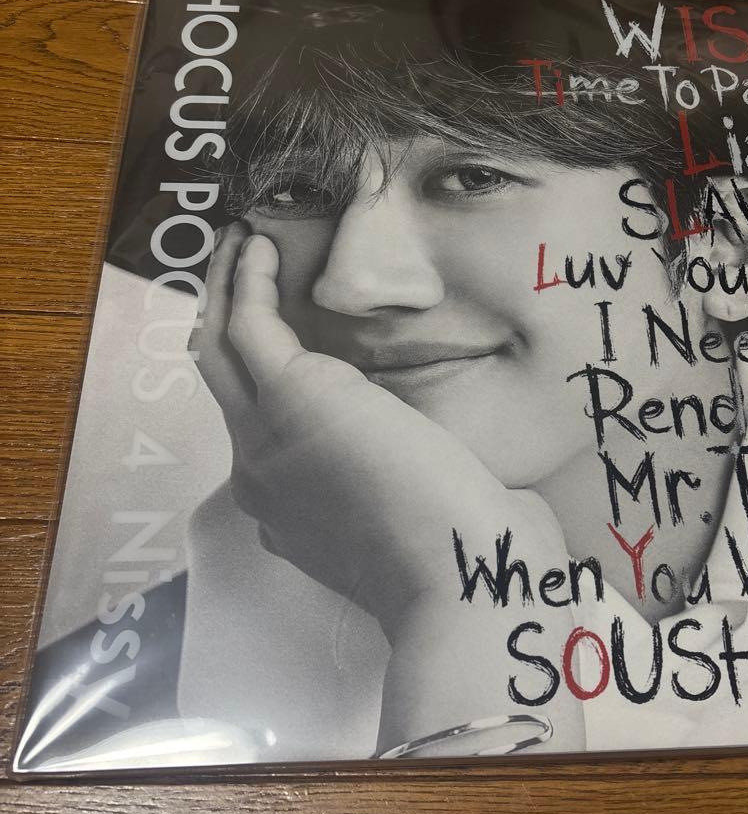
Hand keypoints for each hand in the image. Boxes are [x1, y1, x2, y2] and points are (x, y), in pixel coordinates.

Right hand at [191, 223, 567, 632]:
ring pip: (218, 350)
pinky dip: (249, 282)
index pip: (258, 434)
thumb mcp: (410, 513)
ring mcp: (265, 440)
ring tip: (243, 244)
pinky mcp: (290, 397)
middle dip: (224, 323)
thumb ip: (394, 480)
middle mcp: (262, 478)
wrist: (462, 570)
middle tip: (239, 271)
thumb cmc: (463, 550)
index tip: (281, 341)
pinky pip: (246, 324)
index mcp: (290, 511)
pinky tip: (265, 248)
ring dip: (226, 290)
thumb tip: (409, 442)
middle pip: (221, 385)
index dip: (261, 382)